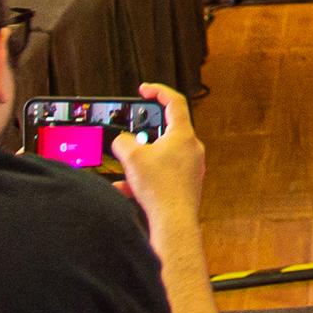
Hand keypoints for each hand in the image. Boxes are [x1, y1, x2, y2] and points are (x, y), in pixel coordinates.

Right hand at [112, 83, 206, 229]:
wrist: (174, 222)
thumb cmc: (161, 189)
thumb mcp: (132, 157)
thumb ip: (123, 142)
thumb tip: (121, 141)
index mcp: (183, 135)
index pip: (174, 102)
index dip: (158, 91)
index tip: (145, 90)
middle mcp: (191, 149)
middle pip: (166, 131)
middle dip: (144, 136)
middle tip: (132, 139)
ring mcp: (191, 168)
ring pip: (161, 157)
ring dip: (142, 163)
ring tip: (126, 172)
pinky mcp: (187, 185)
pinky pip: (163, 175)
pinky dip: (146, 179)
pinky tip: (129, 191)